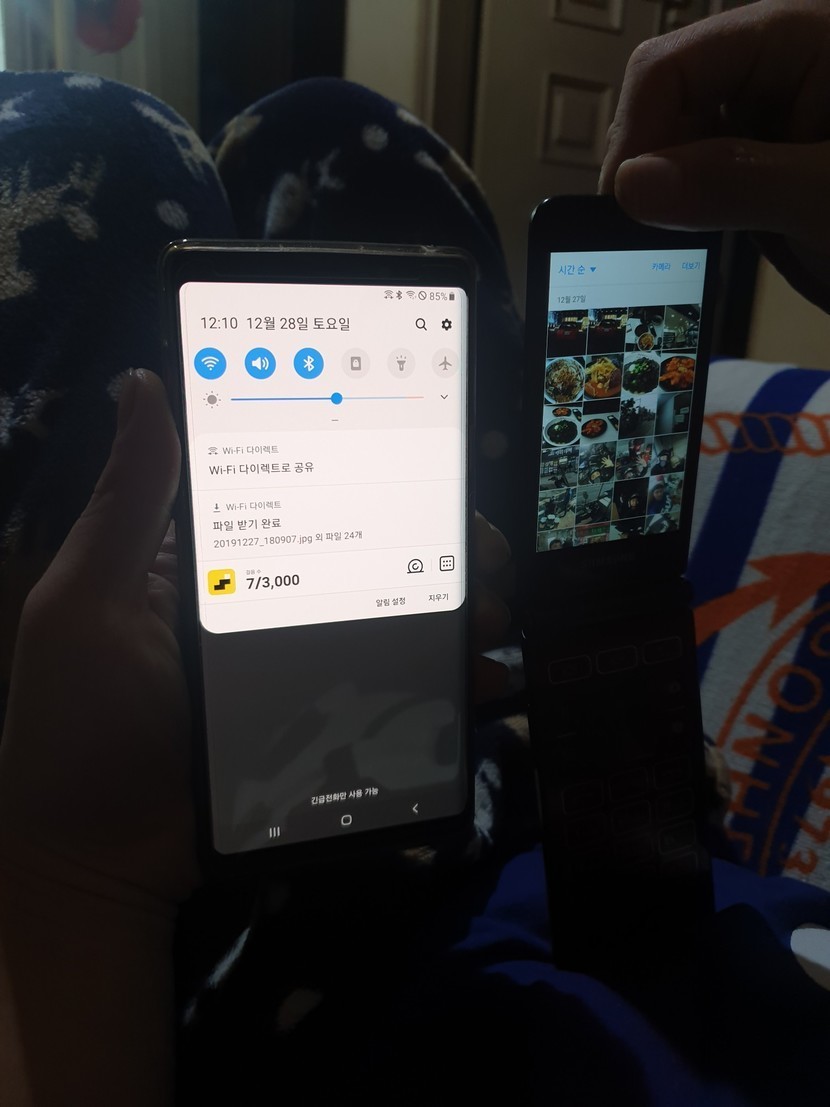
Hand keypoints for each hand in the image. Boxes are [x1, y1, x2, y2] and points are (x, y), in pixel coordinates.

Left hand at [0, 368, 510, 911]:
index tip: (432, 463)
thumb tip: (144, 382)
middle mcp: (275, 608)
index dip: (373, 477)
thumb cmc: (77, 721)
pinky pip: (403, 703)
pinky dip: (453, 691)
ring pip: (401, 628)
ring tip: (491, 617)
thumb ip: (128, 504)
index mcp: (222, 565)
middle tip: (479, 555)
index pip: (308, 500)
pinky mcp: (330, 735)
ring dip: (458, 615)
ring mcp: (308, 674)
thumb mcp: (87, 602)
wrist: (95, 862)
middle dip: (437, 550)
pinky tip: (488, 683)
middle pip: (373, 562)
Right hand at [600, 0, 829, 309]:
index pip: (674, 63)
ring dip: (659, 189)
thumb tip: (633, 185)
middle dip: (644, 160)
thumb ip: (734, 183)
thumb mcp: (829, 198)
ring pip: (669, 139)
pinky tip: (684, 235)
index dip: (637, 131)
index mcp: (798, 40)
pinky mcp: (756, 165)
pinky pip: (692, 173)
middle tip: (645, 229)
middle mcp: (771, 70)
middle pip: (662, 96)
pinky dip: (678, 207)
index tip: (628, 203)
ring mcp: (761, 119)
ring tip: (667, 238)